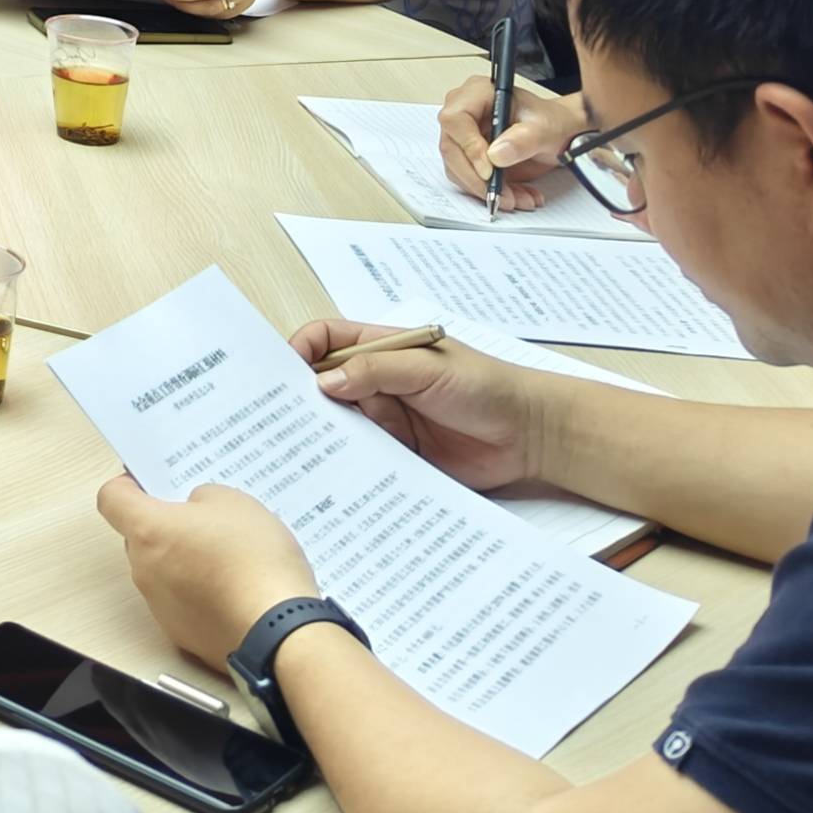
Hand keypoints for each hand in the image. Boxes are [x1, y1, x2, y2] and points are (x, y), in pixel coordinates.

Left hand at [95, 477, 315, 664]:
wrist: (280, 633)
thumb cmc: (255, 561)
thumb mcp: (234, 502)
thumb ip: (202, 498)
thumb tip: (195, 512)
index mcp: (148, 531)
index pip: (111, 499)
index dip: (127, 487)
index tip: (147, 483)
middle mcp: (144, 571)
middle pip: (139, 538)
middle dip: (165, 526)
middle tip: (203, 519)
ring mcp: (161, 608)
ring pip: (162, 572)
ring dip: (185, 561)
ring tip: (229, 557)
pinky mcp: (184, 635)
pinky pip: (183, 603)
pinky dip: (200, 594)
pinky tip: (235, 590)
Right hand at [292, 318, 540, 491]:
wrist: (531, 434)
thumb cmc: (486, 386)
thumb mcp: (428, 368)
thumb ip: (376, 370)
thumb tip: (323, 382)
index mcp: (381, 349)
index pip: (327, 340)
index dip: (302, 349)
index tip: (284, 370)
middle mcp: (377, 383)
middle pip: (325, 384)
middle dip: (303, 396)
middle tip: (281, 416)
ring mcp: (387, 419)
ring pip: (341, 423)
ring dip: (325, 432)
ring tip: (302, 448)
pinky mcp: (398, 454)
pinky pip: (365, 457)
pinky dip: (350, 463)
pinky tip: (337, 472)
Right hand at [438, 73, 578, 210]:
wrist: (560, 132)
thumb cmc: (551, 121)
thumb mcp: (543, 128)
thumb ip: (522, 140)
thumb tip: (495, 156)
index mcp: (478, 93)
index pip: (456, 119)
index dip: (468, 146)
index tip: (489, 170)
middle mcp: (466, 112)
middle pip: (452, 148)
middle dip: (477, 178)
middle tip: (502, 195)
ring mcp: (465, 134)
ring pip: (457, 168)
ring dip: (485, 189)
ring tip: (517, 198)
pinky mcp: (470, 155)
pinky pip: (468, 178)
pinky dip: (490, 192)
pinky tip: (515, 195)